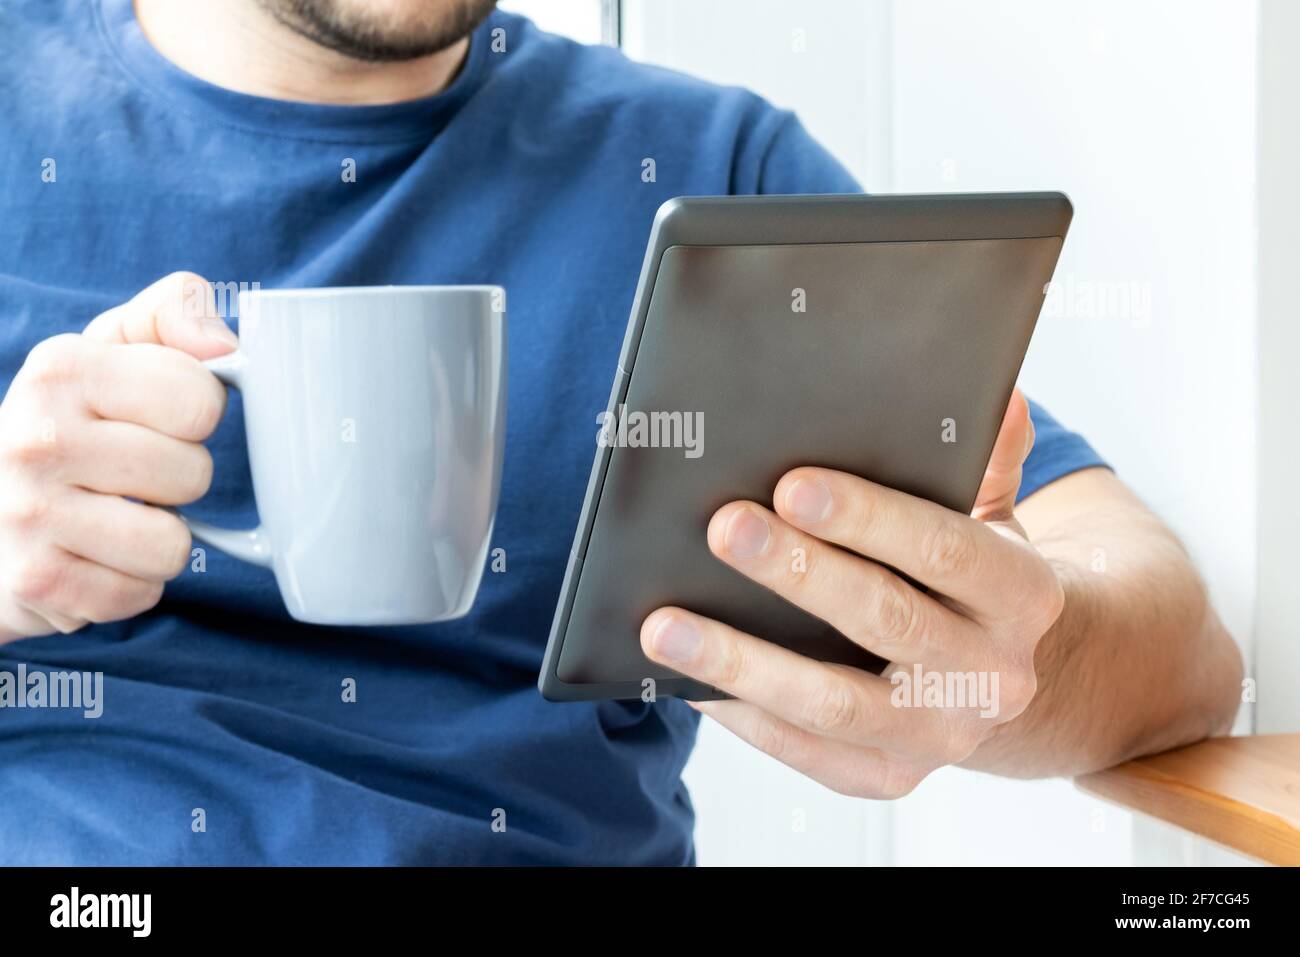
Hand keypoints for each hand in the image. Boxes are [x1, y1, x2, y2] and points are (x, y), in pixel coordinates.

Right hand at [0, 272, 235, 642]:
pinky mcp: (34, 582)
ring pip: (174, 544)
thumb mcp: (114, 349)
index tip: (160, 420)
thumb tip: (222, 344)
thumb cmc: (72, 424)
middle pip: (193, 474)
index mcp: (62, 368)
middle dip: (180, 482)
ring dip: (161, 540)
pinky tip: (94, 559)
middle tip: (133, 478)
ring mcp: (26, 513)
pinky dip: (131, 585)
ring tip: (117, 519)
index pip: (200, 399)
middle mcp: (35, 437)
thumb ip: (175, 314)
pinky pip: (140, 593)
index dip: (197, 415)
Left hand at [640, 390, 1065, 797]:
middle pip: (885, 620)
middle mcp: (992, 674)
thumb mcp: (997, 516)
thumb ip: (989, 459)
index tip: (792, 483)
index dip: (869, 517)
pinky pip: (806, 751)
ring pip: (833, 702)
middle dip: (797, 571)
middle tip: (722, 526)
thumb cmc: (974, 579)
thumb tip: (996, 397)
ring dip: (743, 662)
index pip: (946, 549)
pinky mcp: (889, 777)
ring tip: (663, 624)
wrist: (1010, 684)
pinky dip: (744, 716)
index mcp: (1023, 594)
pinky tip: (687, 680)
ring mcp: (940, 736)